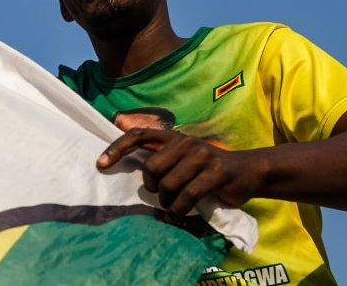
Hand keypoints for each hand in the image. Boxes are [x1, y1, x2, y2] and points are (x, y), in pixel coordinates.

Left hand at [97, 128, 265, 214]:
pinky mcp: (216, 172)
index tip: (100, 164)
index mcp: (173, 137)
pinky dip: (179, 209)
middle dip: (152, 187)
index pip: (138, 135)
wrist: (246, 173)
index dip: (117, 148)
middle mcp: (186, 142)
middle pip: (151, 168)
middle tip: (160, 194)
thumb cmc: (205, 170)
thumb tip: (122, 162)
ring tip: (173, 204)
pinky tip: (181, 211)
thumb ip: (158, 158)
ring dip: (167, 202)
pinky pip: (186, 196)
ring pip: (168, 184)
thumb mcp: (181, 159)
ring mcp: (202, 155)